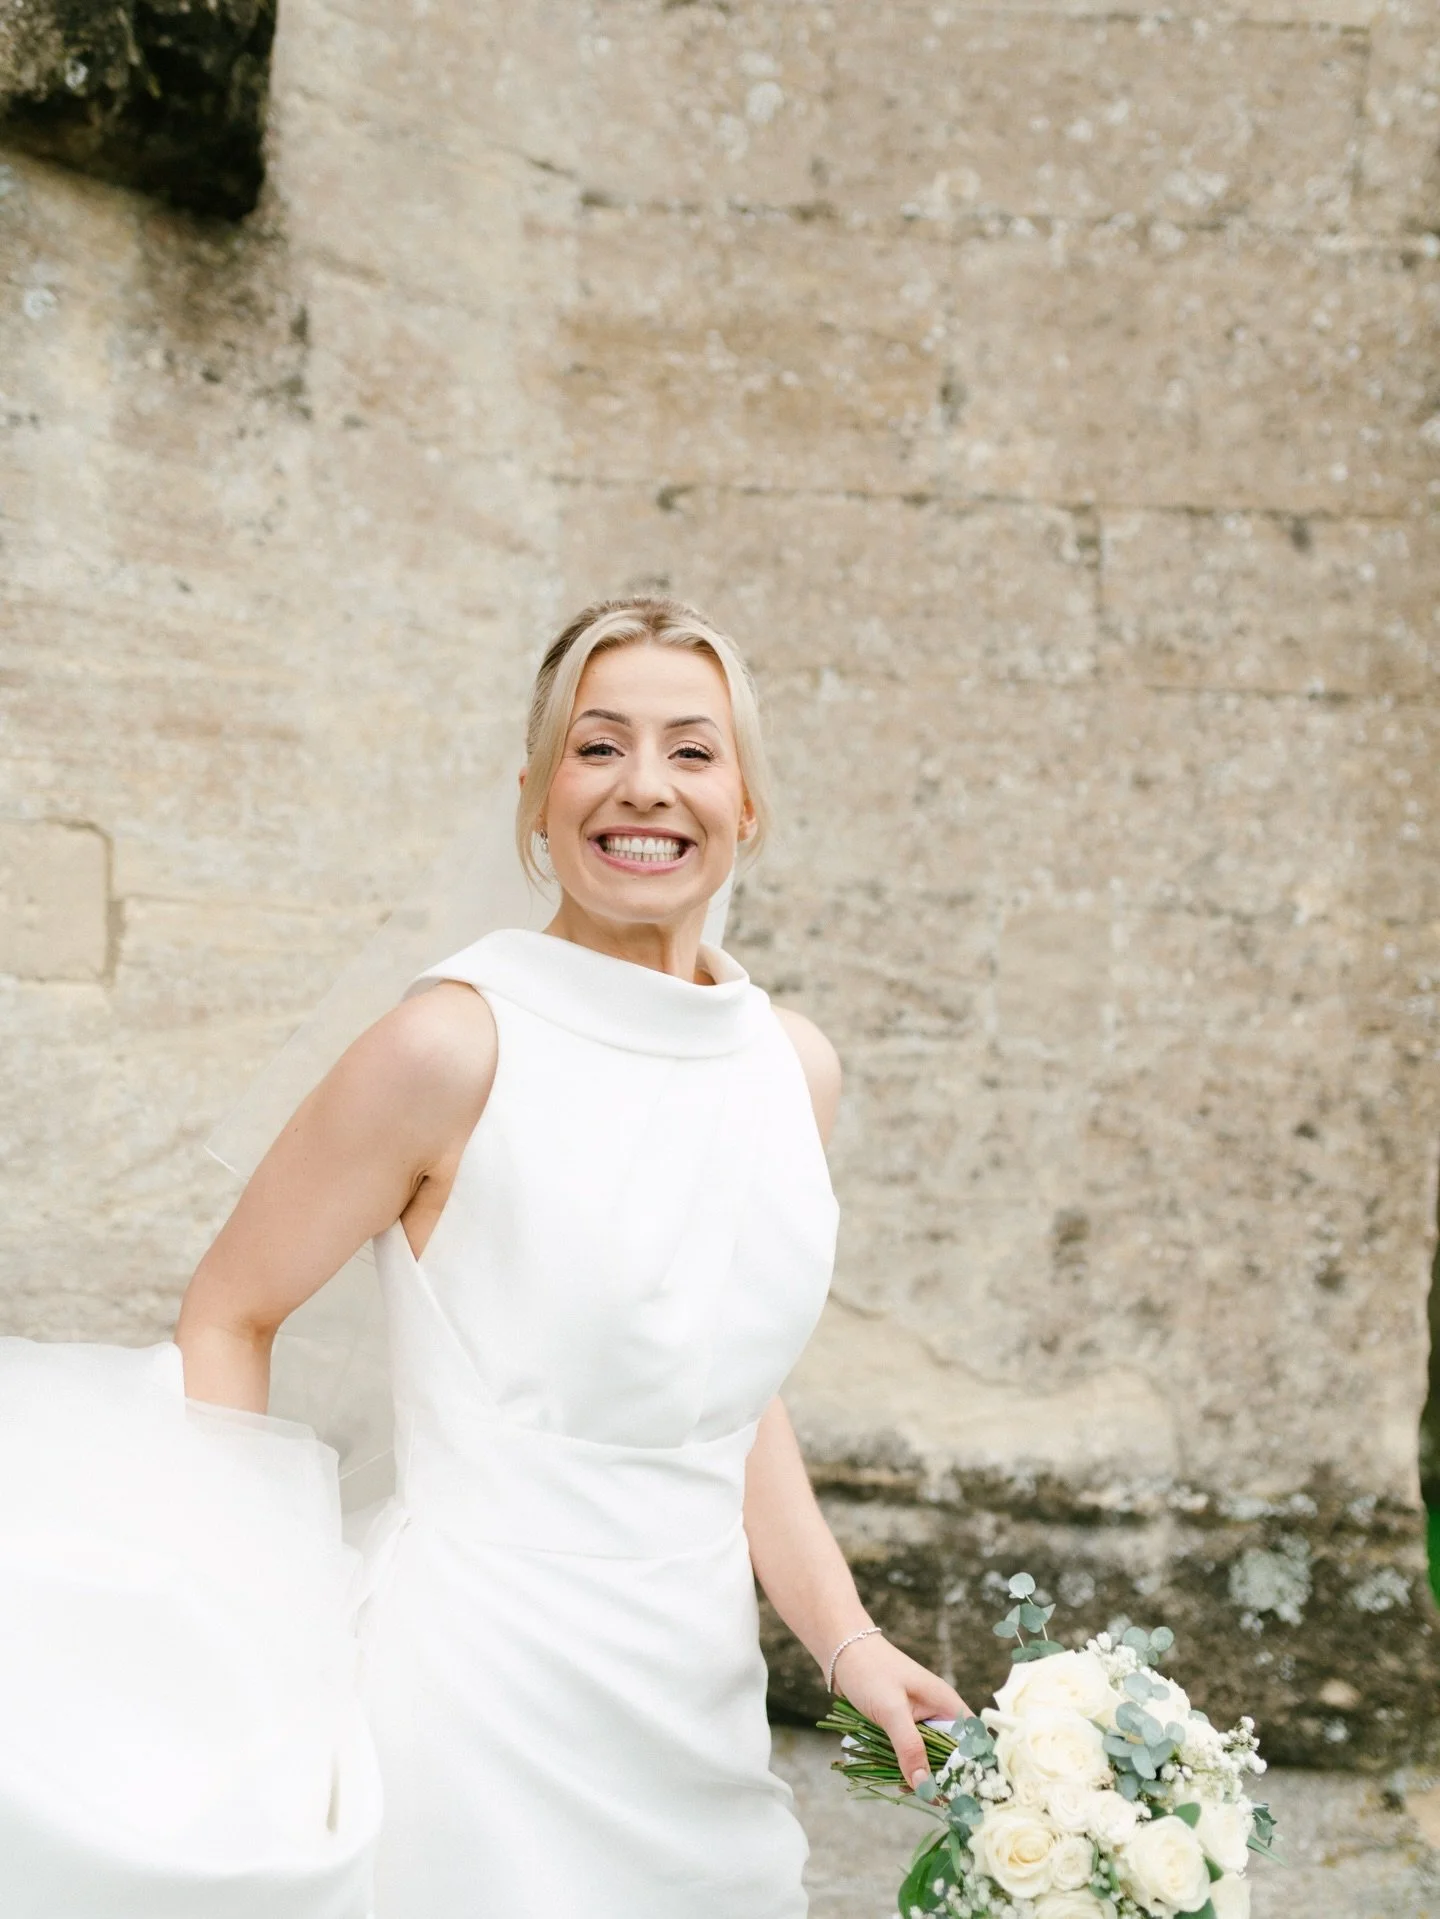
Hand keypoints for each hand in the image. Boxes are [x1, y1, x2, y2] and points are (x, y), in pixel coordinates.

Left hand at [831, 1632, 970, 1791]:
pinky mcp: (903, 1724)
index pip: (973, 1741)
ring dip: (919, 1773)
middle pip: (952, 1754)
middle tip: (927, 1798)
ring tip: (904, 1789)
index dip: (970, 1768)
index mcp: (946, 1704)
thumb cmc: (870, 1671)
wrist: (842, 1652)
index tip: (960, 1794)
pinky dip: (904, 1765)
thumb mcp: (891, 1711)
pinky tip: (893, 1777)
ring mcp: (920, 1719)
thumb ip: (909, 1747)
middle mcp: (938, 1712)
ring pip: (930, 1756)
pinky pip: (911, 1751)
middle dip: (941, 1776)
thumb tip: (926, 1787)